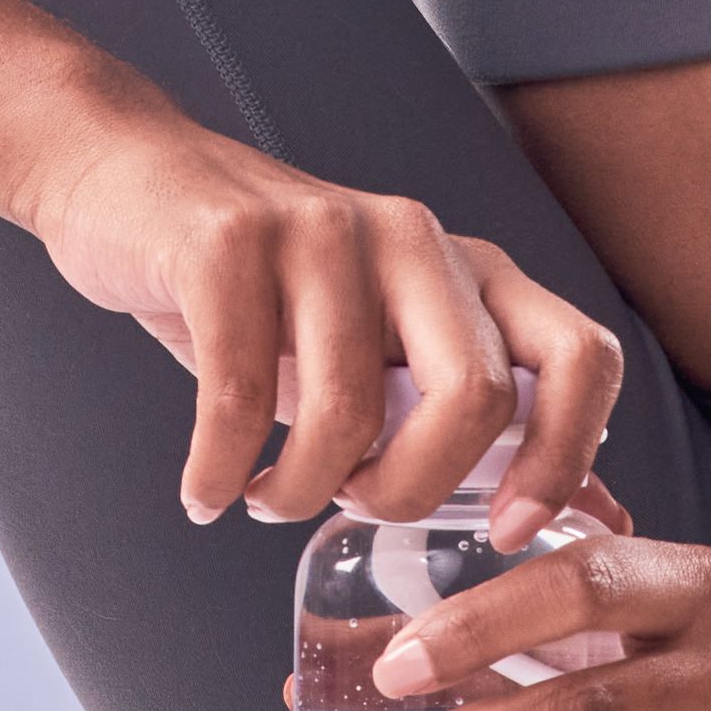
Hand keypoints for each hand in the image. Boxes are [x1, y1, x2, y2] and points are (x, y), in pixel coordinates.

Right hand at [11, 98, 620, 541]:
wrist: (130, 180)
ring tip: (263, 498)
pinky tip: (206, 489)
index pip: (580, 356)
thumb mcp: (371, 349)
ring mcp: (323, 229)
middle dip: (409, 490)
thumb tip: (577, 517)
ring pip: (348, 410)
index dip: (564, 457)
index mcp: (469, 269)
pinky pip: (237, 394)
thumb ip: (455, 418)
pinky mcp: (229, 241)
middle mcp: (414, 238)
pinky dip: (219, 470)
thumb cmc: (262, 290)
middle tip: (348, 504)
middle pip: (474, 397)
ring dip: (297, 490)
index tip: (505, 530)